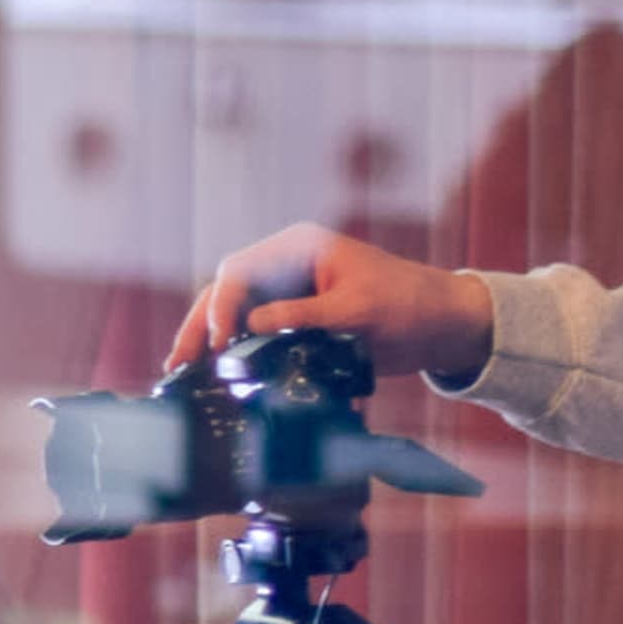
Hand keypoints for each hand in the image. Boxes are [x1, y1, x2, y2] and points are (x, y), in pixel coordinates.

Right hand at [167, 223, 496, 385]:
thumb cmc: (408, 306)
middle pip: (226, 292)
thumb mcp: (357, 310)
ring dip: (208, 341)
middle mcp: (285, 265)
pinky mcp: (294, 319)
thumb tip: (250, 327)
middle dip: (201, 326)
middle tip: (179, 363)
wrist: (443, 325)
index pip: (240, 271)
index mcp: (299, 248)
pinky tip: (215, 374)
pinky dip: (232, 352)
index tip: (221, 343)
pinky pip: (252, 332)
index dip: (223, 307)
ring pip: (232, 313)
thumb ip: (302, 315)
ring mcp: (287, 292)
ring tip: (184, 372)